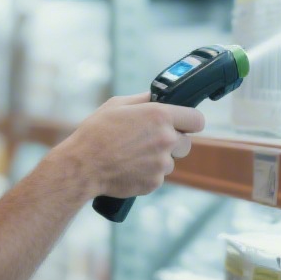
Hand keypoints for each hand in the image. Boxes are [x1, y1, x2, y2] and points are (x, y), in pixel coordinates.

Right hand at [55, 93, 205, 198]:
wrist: (83, 166)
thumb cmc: (96, 132)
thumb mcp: (117, 104)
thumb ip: (143, 99)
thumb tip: (157, 97)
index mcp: (160, 116)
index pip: (197, 119)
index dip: (190, 121)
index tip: (183, 123)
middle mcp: (166, 140)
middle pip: (187, 142)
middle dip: (173, 141)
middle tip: (151, 139)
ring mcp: (162, 164)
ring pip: (170, 161)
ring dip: (158, 158)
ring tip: (132, 154)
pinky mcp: (154, 182)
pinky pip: (158, 176)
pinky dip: (147, 172)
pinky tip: (128, 166)